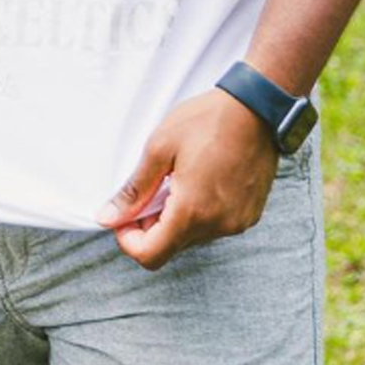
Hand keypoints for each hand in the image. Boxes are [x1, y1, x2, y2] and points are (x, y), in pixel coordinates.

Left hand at [97, 89, 278, 270]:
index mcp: (192, 212)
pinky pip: (214, 227)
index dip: (129, 241)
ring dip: (174, 218)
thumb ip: (134, 190)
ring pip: (192, 238)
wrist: (257, 109)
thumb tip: (107, 217)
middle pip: (171, 247)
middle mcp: (218, 226)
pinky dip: (198, 213)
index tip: (123, 216)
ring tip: (173, 181)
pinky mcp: (250, 214)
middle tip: (147, 190)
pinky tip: (196, 182)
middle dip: (149, 226)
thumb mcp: (159, 148)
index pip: (151, 255)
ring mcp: (237, 222)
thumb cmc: (206, 122)